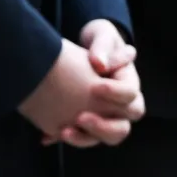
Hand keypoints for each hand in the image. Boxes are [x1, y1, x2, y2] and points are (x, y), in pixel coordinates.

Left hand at [19, 31, 142, 148]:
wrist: (84, 53)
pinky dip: (63, 138)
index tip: (95, 86)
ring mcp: (104, 117)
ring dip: (84, 138)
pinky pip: (79, 138)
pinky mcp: (87, 124)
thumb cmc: (99, 43)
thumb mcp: (102, 36)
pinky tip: (46, 137)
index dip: (115, 93)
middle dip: (103, 126)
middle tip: (81, 117)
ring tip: (63, 131)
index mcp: (128, 84)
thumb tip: (99, 64)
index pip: (131, 95)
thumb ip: (102, 47)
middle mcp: (120, 106)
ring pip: (102, 139)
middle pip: (122, 127)